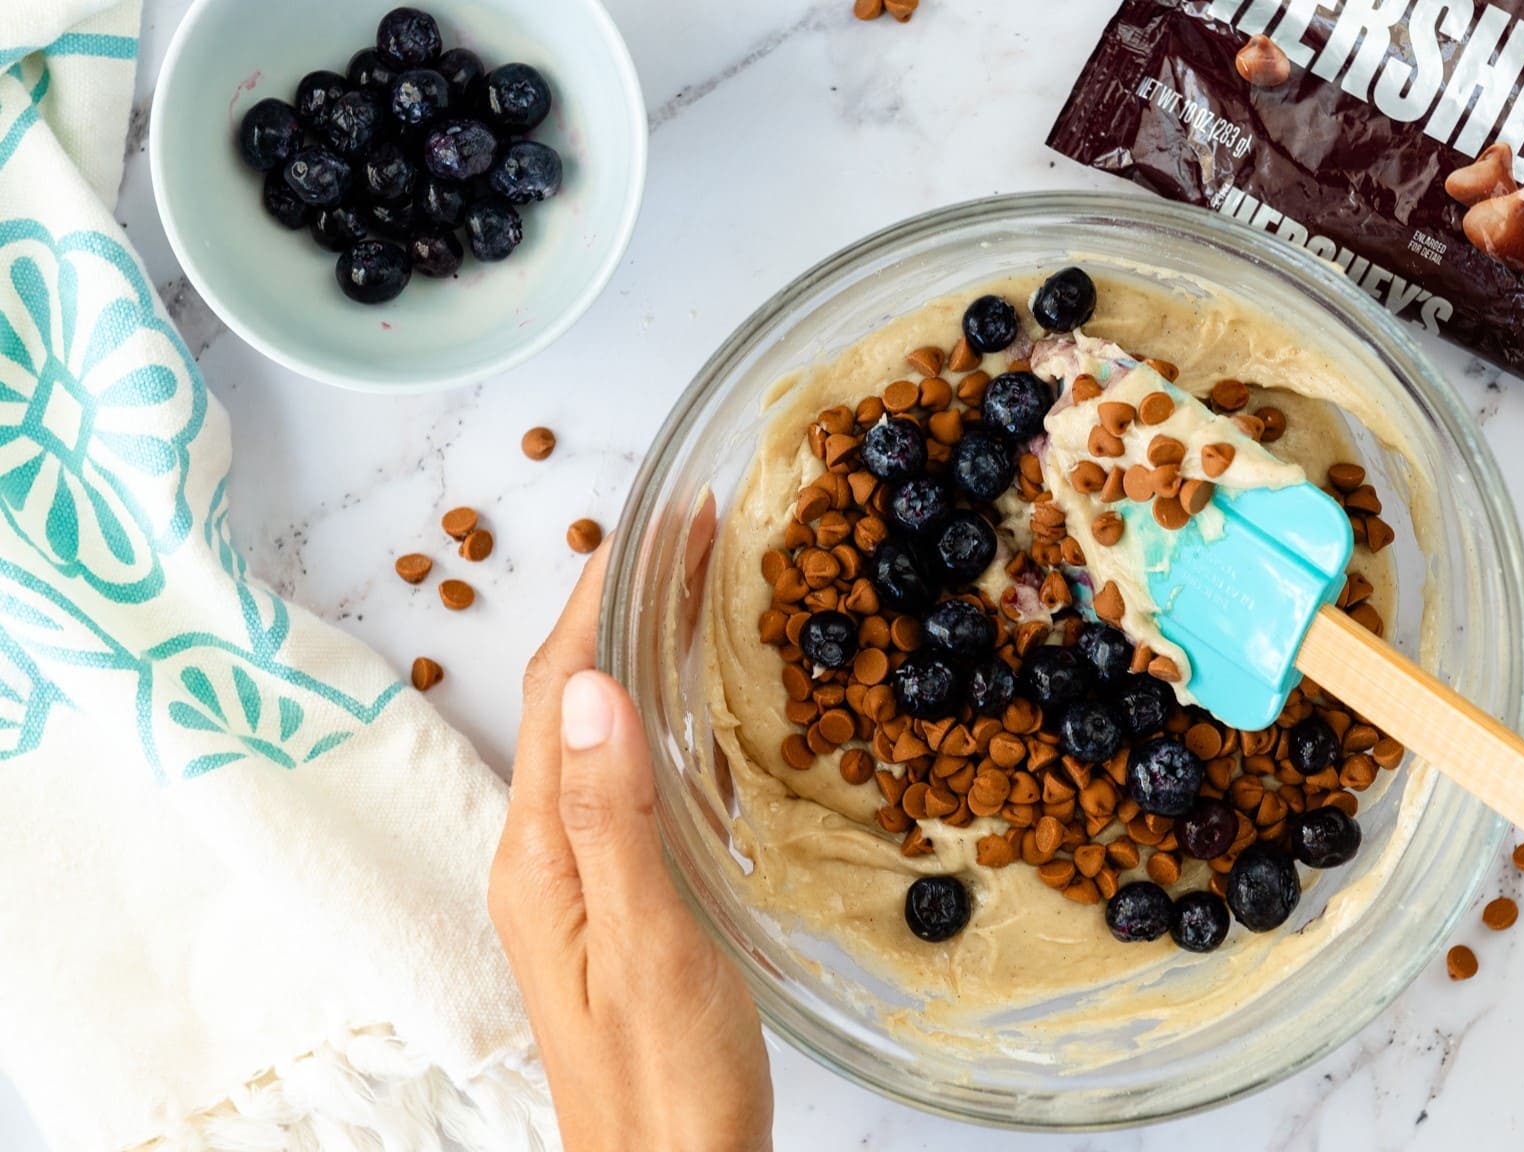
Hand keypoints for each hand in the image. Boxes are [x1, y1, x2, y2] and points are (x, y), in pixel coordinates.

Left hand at [490, 543, 772, 1151]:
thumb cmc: (668, 1084)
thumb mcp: (650, 946)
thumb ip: (616, 817)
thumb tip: (590, 685)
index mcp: (539, 859)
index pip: (555, 693)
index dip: (602, 599)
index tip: (657, 524)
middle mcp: (543, 860)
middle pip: (569, 702)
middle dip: (621, 608)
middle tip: (690, 536)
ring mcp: (576, 884)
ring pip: (598, 738)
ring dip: (637, 655)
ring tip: (696, 592)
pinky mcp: (615, 906)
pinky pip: (623, 782)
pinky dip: (658, 721)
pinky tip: (697, 711)